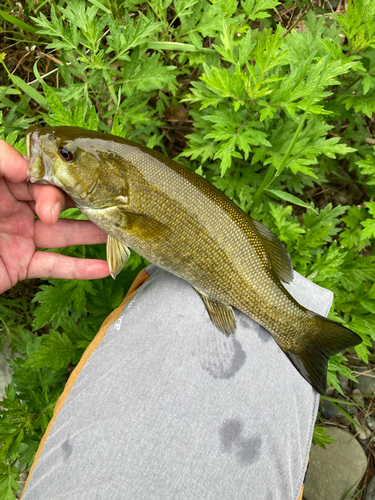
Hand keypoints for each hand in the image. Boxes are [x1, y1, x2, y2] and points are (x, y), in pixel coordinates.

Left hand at [0, 139, 109, 293]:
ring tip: (120, 230)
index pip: (40, 174)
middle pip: (58, 201)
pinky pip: (54, 266)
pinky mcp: (21, 265)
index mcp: (0, 182)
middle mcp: (14, 207)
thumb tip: (28, 167)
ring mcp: (20, 237)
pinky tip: (105, 267)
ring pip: (63, 233)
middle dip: (80, 204)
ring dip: (93, 233)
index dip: (56, 179)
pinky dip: (79, 269)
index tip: (60, 188)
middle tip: (93, 208)